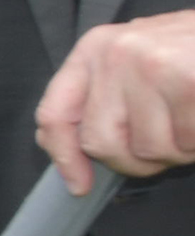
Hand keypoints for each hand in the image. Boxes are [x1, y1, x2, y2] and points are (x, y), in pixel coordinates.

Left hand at [34, 7, 194, 191]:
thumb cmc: (194, 53)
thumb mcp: (141, 63)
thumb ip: (106, 100)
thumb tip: (75, 158)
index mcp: (96, 49)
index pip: (55, 113)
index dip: (65, 157)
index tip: (80, 185)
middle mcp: (116, 53)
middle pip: (101, 142)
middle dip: (136, 160)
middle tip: (167, 143)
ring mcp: (149, 64)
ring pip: (148, 149)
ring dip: (178, 150)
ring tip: (191, 121)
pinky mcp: (185, 79)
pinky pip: (185, 141)